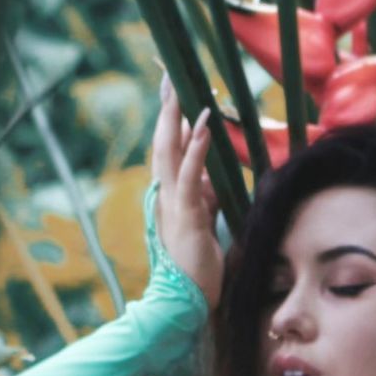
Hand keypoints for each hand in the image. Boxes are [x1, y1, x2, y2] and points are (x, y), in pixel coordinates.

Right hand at [150, 74, 222, 307]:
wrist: (184, 304)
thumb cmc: (197, 269)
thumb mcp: (205, 225)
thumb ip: (205, 200)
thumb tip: (211, 180)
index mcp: (169, 196)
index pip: (169, 149)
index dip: (171, 118)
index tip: (174, 89)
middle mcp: (165, 195)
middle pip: (163, 141)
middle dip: (167, 106)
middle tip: (168, 72)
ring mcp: (172, 204)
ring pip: (170, 152)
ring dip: (176, 117)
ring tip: (181, 86)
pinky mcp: (186, 215)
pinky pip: (190, 175)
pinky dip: (196, 147)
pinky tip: (202, 122)